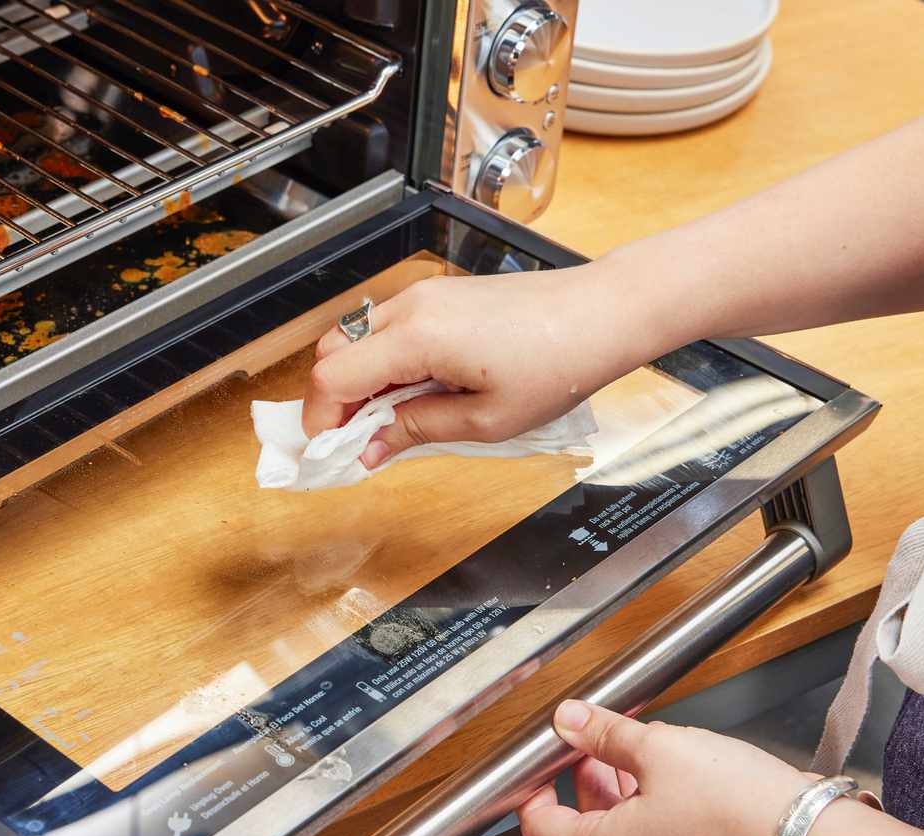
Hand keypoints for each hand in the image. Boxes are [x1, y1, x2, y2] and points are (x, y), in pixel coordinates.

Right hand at [300, 260, 676, 466]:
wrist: (602, 314)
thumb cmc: (555, 366)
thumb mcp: (486, 419)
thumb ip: (417, 430)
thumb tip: (368, 450)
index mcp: (416, 338)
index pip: (332, 377)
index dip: (321, 419)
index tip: (330, 452)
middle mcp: (410, 307)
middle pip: (333, 351)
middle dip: (333, 399)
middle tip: (357, 440)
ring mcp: (425, 295)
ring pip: (358, 337)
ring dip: (359, 380)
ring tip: (391, 420)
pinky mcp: (442, 294)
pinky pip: (390, 328)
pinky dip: (384, 361)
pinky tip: (416, 391)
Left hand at [517, 700, 811, 835]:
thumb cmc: (735, 804)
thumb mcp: (658, 749)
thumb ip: (605, 734)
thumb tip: (570, 721)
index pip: (542, 830)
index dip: (531, 792)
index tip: (536, 764)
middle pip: (584, 826)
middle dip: (584, 777)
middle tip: (594, 740)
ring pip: (625, 828)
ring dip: (621, 786)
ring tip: (638, 746)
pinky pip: (660, 835)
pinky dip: (654, 801)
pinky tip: (675, 768)